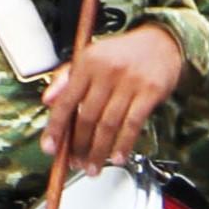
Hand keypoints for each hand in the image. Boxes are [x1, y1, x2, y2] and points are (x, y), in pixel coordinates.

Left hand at [44, 23, 185, 174]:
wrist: (161, 41)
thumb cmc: (122, 53)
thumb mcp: (90, 56)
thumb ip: (66, 77)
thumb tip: (47, 100)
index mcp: (87, 62)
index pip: (65, 101)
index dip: (55, 129)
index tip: (50, 148)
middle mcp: (107, 71)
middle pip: (87, 117)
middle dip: (79, 146)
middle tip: (76, 162)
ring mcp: (130, 82)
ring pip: (108, 125)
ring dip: (99, 152)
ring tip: (93, 167)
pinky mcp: (150, 91)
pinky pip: (132, 125)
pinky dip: (123, 145)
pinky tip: (117, 157)